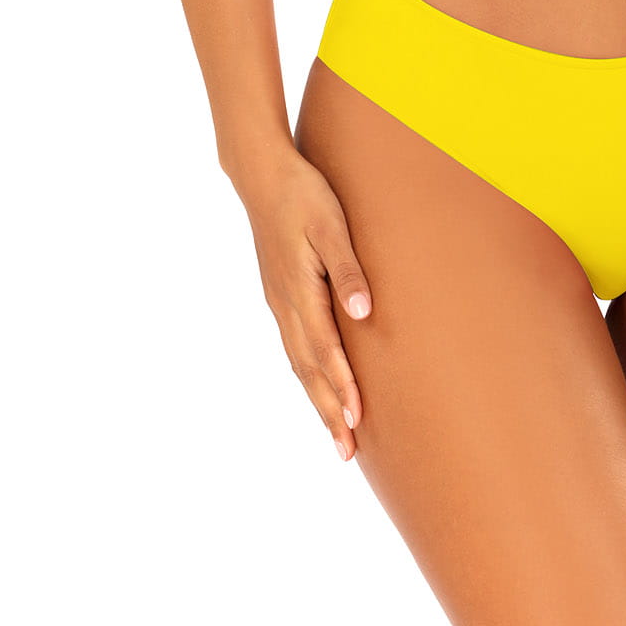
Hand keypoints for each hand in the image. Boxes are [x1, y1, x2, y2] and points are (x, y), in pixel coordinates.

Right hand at [238, 148, 373, 462]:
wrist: (262, 173)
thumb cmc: (304, 194)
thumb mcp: (331, 224)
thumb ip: (348, 267)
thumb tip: (363, 310)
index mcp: (300, 291)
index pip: (325, 351)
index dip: (342, 387)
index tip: (358, 420)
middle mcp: (285, 304)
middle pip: (308, 369)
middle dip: (329, 411)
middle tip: (347, 452)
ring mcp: (278, 300)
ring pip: (298, 362)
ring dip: (317, 399)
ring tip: (336, 433)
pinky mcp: (278, 293)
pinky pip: (292, 345)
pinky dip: (305, 373)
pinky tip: (315, 383)